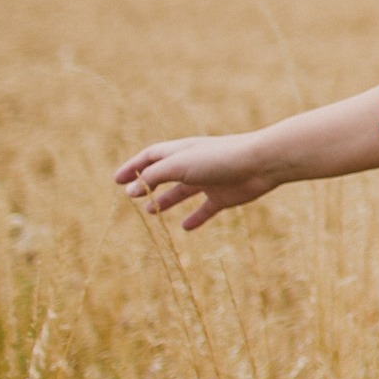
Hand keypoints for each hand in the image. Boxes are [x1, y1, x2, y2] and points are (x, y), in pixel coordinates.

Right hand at [114, 133, 280, 229]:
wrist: (260, 163)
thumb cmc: (219, 158)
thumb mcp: (179, 165)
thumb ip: (154, 176)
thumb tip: (131, 189)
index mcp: (182, 151)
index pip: (151, 157)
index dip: (133, 167)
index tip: (117, 180)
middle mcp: (194, 164)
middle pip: (165, 173)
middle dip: (147, 183)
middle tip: (131, 196)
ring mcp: (210, 180)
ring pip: (183, 191)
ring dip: (166, 200)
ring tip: (150, 212)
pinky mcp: (224, 196)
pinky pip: (206, 209)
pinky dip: (195, 218)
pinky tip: (185, 228)